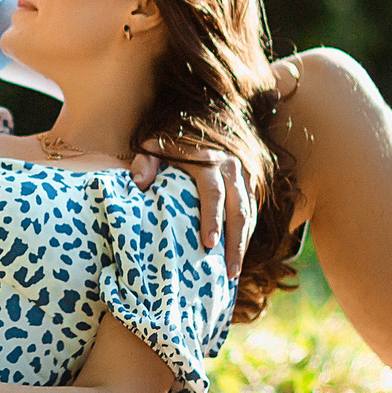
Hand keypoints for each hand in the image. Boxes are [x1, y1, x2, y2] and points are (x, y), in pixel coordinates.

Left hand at [131, 149, 252, 274]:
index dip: (212, 219)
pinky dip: (246, 235)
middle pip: (238, 210)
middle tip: (229, 272)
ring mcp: (244, 175)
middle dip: (235, 243)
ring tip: (233, 272)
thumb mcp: (153, 146)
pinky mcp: (249, 183)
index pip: (213, 193)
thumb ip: (145, 163)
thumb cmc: (171, 141)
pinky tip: (237, 255)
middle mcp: (231, 168)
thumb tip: (139, 184)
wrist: (202, 120)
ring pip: (249, 214)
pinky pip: (252, 211)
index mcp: (208, 161)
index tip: (209, 244)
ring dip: (243, 243)